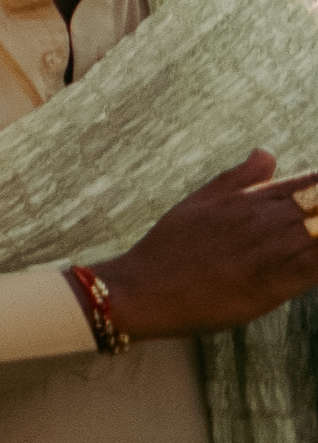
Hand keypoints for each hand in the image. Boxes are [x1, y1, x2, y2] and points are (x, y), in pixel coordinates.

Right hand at [95, 156, 317, 340]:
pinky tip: (316, 264)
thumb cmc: (168, 247)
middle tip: (314, 225)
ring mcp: (274, 251)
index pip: (314, 184)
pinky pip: (316, 269)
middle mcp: (268, 220)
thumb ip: (238, 178)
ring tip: (314, 238)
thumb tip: (266, 152)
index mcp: (253, 198)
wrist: (143, 290)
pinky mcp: (276, 284)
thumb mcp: (199, 202)